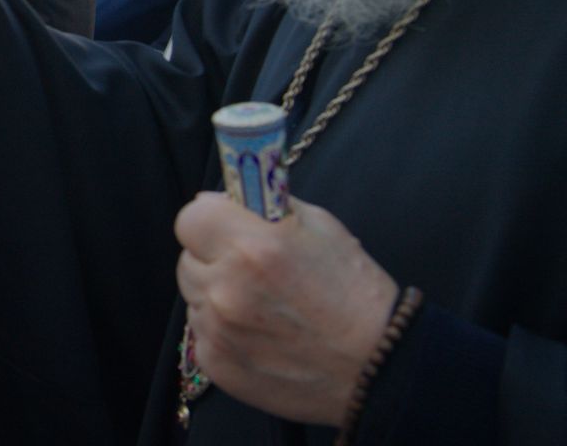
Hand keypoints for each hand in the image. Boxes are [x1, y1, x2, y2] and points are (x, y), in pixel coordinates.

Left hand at [175, 193, 397, 425]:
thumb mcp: (320, 227)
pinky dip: (222, 330)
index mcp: (253, 248)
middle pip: (188, 257)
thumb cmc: (354, 293)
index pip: (191, 216)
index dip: (210, 219)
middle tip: (249, 269)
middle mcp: (228, 289)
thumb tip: (217, 198)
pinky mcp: (217, 364)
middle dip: (213, 257)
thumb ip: (263, 206)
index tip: (226, 226)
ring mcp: (219, 331)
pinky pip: (202, 332)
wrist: (379, 368)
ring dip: (216, 294)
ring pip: (193, 295)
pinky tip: (260, 334)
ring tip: (261, 305)